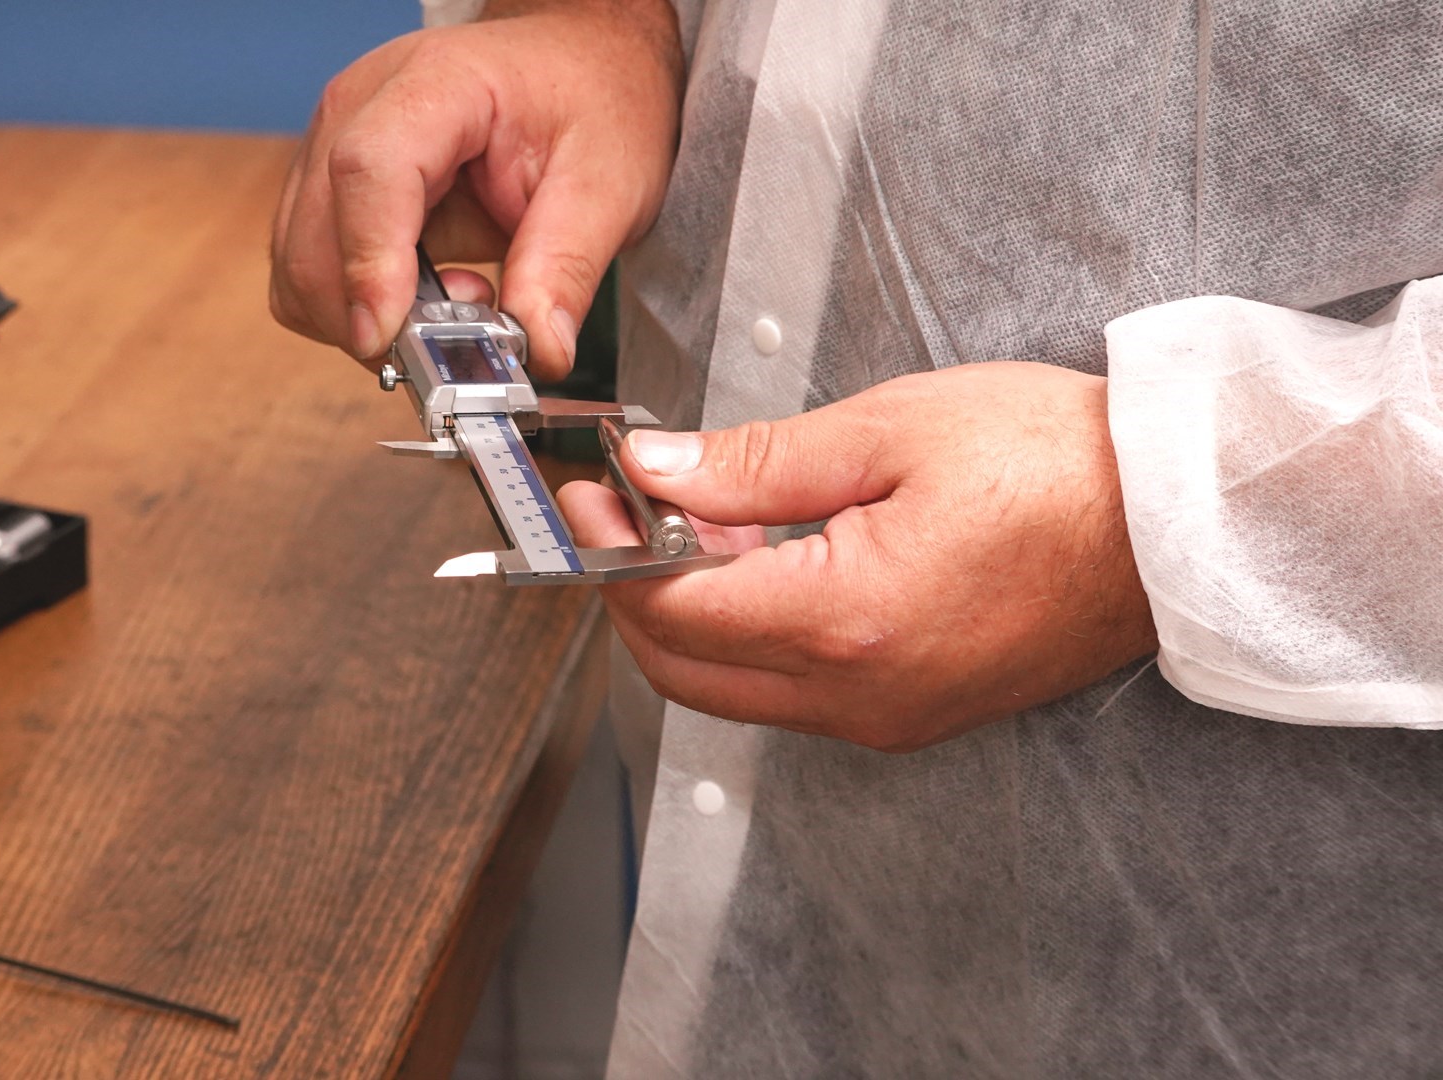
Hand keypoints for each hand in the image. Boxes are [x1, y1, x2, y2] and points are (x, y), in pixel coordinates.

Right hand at [268, 2, 681, 378]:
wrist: (573, 66)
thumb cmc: (588, 102)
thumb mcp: (606, 183)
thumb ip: (567, 267)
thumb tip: (540, 352)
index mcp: (434, 85)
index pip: (369, 170)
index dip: (369, 262)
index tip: (387, 335)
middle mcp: (358, 108)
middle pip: (315, 236)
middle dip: (370, 316)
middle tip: (461, 331)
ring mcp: (331, 146)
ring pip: (298, 268)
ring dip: (363, 317)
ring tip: (455, 299)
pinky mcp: (328, 190)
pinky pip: (309, 274)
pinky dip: (355, 309)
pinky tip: (423, 293)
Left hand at [557, 362, 1157, 750]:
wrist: (1179, 520)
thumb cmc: (1057, 461)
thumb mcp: (888, 431)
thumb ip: (753, 464)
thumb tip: (654, 473)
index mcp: (844, 621)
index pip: (671, 611)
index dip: (612, 552)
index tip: (591, 494)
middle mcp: (859, 695)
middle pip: (686, 670)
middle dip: (635, 590)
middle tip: (627, 508)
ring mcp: (888, 716)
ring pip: (736, 689)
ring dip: (696, 615)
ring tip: (704, 520)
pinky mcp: (915, 713)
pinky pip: (795, 693)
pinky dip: (756, 635)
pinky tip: (768, 561)